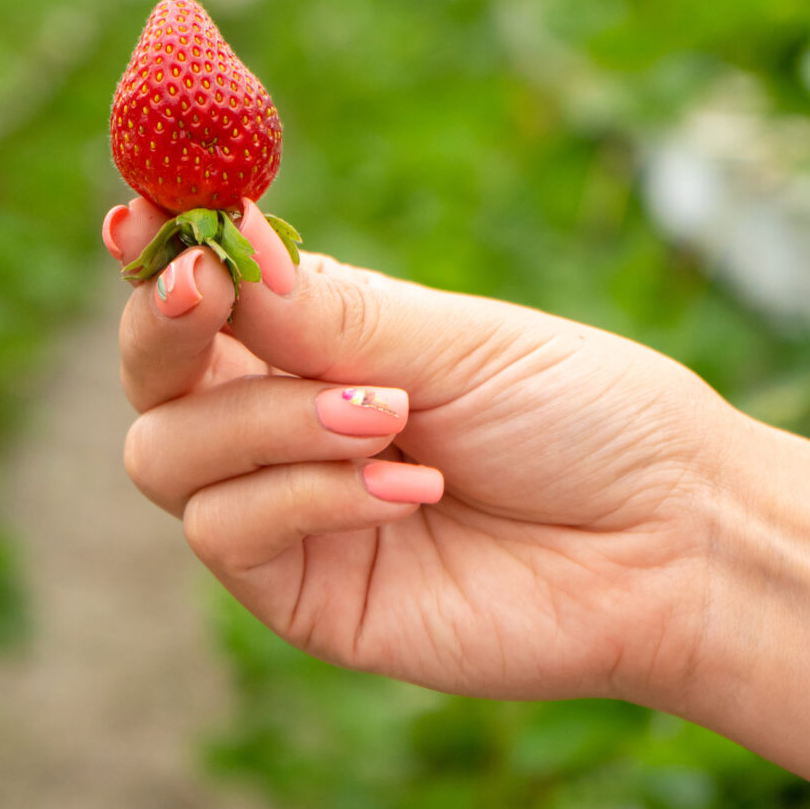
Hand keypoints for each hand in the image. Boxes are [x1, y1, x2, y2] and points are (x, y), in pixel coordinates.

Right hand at [104, 196, 748, 709]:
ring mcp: (285, 514)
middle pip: (150, 374)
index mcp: (314, 343)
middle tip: (208, 290)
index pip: (196, 291)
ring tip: (389, 418)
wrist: (672, 543)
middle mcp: (280, 424)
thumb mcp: (457, 341)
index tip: (138, 212)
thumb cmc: (584, 419)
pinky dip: (310, 495)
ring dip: (268, 422)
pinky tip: (408, 488)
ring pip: (166, 454)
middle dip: (166, 324)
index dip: (153, 251)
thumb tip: (215, 244)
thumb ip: (328, 312)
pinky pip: (230, 533)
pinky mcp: (301, 596)